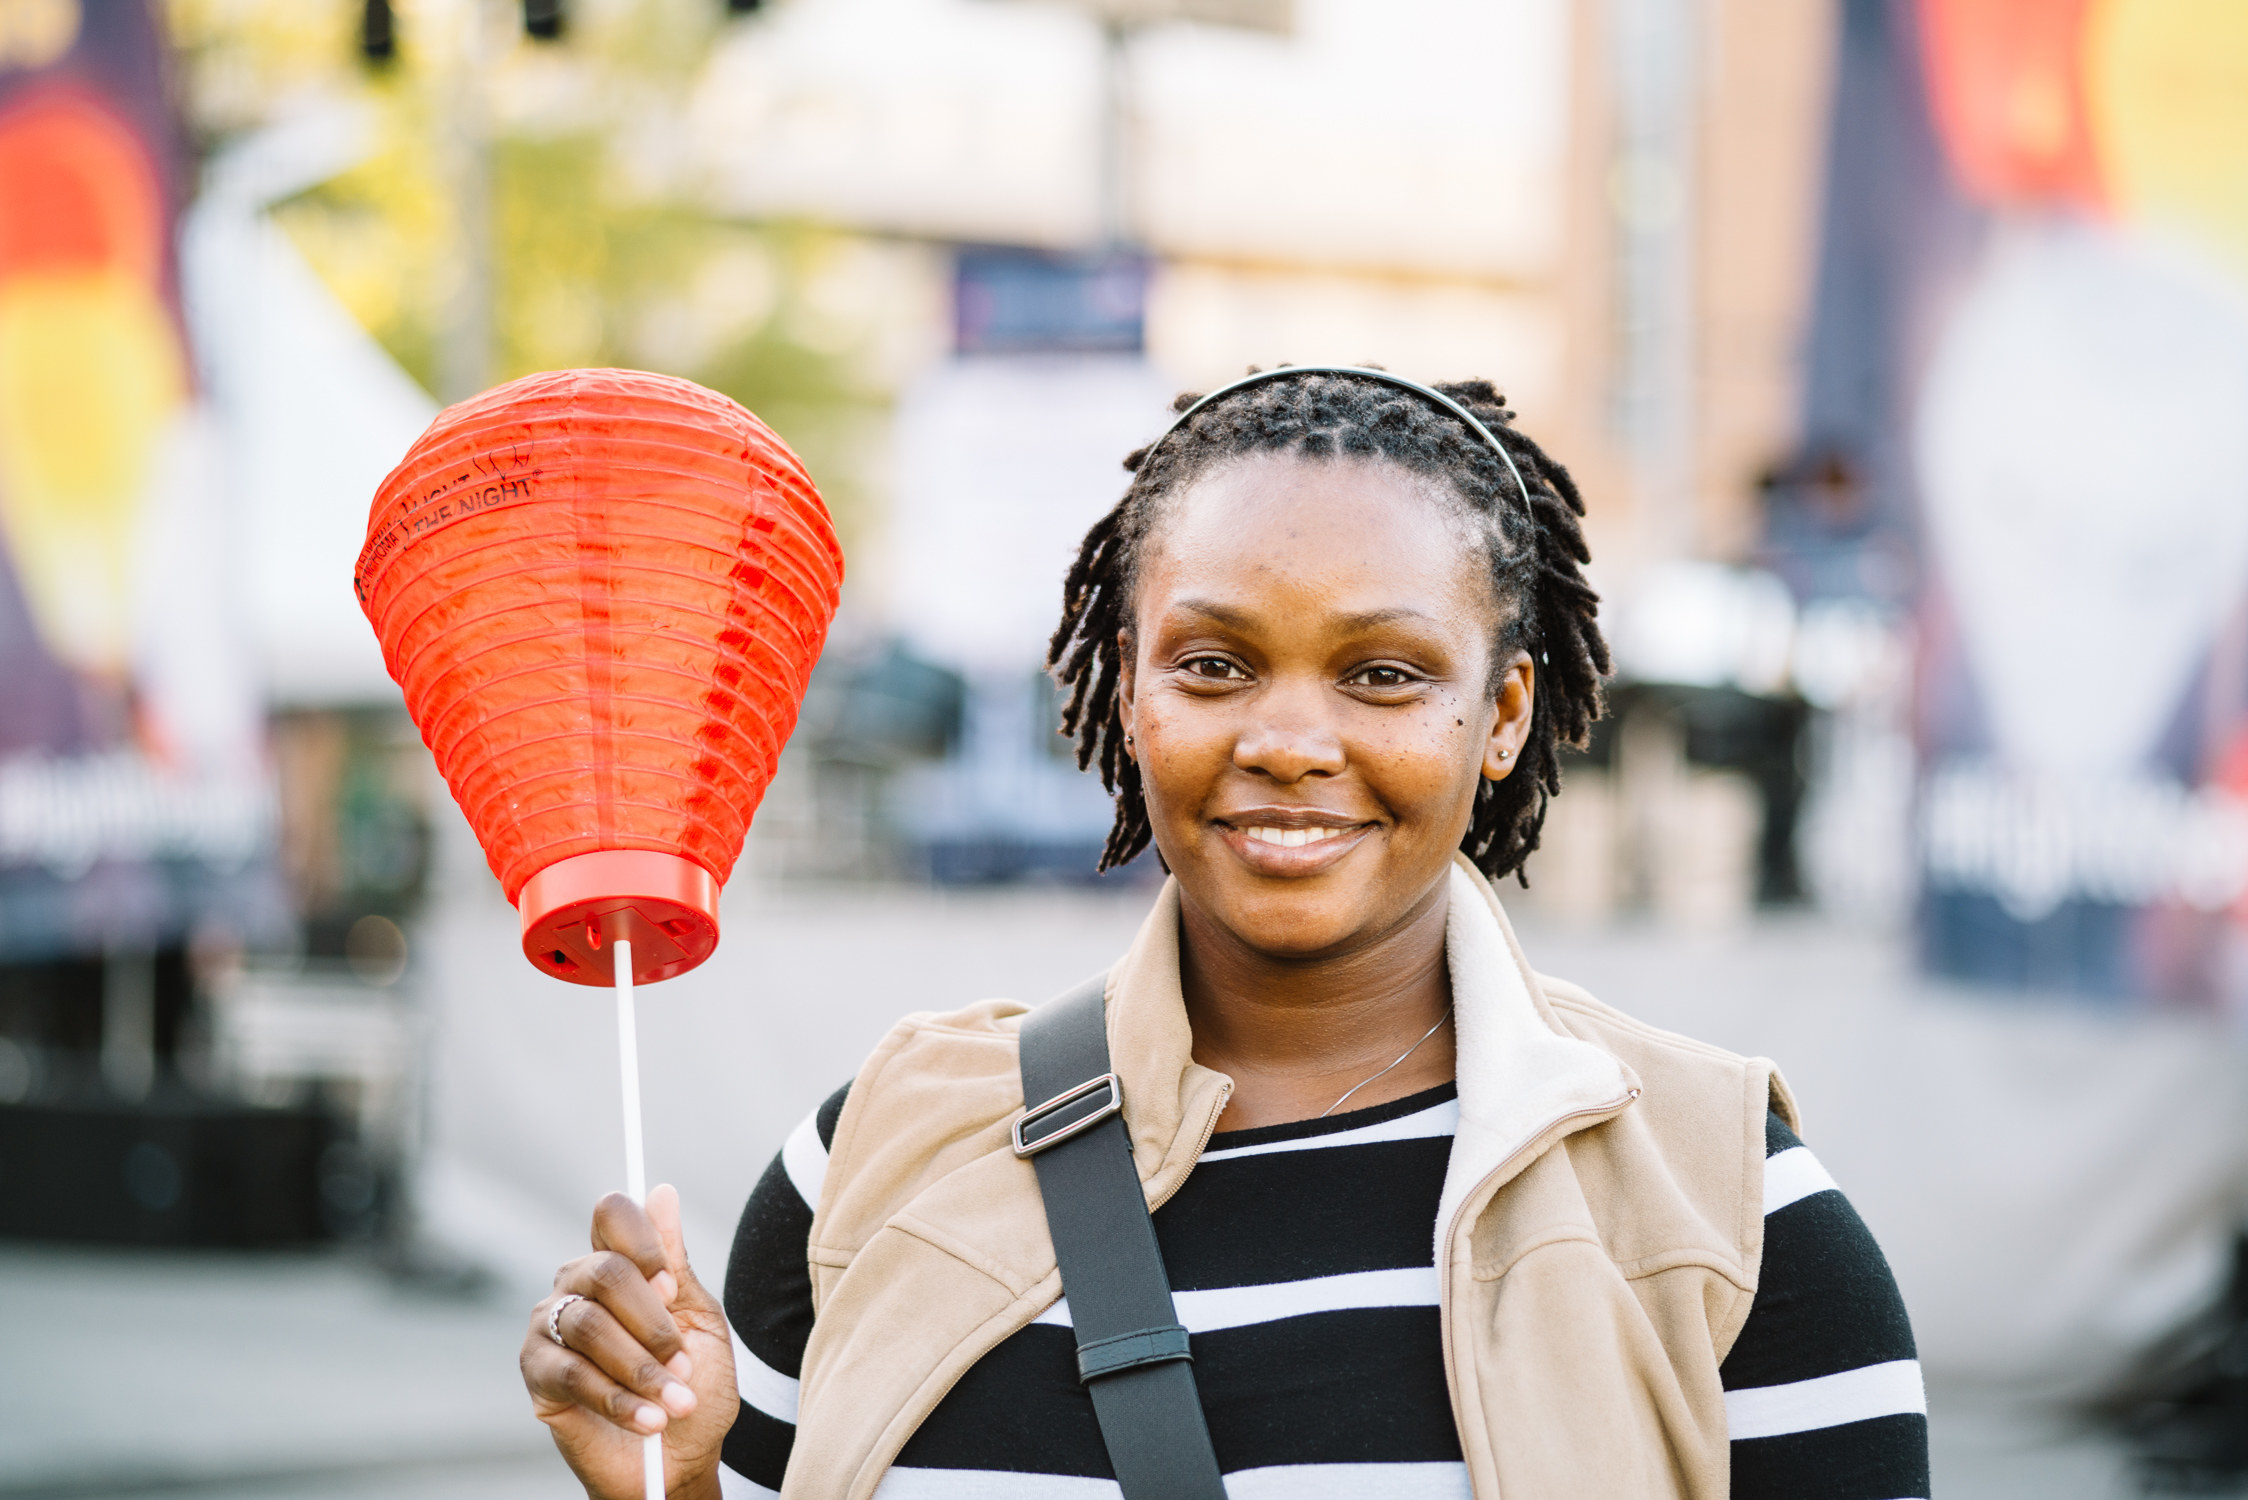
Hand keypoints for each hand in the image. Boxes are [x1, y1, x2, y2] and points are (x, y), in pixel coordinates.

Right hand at [521, 1185, 737, 1498]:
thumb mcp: (697, 1320)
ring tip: (676, 1401)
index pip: (612, 1215)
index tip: (670, 1285)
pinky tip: (649, 1419)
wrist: (678, 1457)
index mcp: (618, 1262)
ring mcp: (550, 1325)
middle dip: (654, 1323)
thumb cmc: (693, 1385)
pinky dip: (619, 1399)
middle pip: (606, 1271)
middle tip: (683, 1361)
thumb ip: (675, 1262)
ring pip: (590, 1325)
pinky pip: (573, 1374)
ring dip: (642, 1368)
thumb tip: (663, 1192)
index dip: (643, 1241)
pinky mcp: (536, 1372)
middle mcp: (577, 1283)